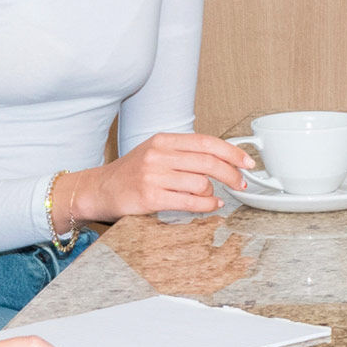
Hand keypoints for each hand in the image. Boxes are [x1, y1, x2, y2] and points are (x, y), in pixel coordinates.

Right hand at [69, 130, 251, 224]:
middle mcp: (159, 154)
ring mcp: (153, 176)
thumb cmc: (130, 173)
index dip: (232, 152)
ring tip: (213, 197)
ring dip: (214, 193)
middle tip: (241, 183)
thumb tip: (221, 160)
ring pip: (201, 183)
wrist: (99, 189)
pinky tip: (210, 205)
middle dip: (232, 174)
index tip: (247, 161)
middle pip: (208, 162)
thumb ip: (184, 154)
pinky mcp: (150, 197)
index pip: (206, 142)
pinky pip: (189, 202)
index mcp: (163, 140)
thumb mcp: (156, 153)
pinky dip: (206, 205)